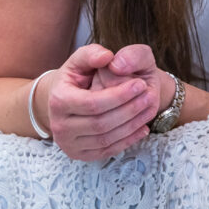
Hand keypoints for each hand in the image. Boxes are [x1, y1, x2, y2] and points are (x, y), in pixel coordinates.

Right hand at [40, 44, 160, 160]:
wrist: (66, 98)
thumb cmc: (79, 76)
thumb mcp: (82, 58)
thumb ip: (93, 53)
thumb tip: (107, 57)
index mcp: (58, 100)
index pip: (93, 104)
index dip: (120, 96)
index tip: (141, 84)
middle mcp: (59, 126)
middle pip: (100, 124)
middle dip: (129, 110)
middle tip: (150, 96)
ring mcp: (68, 144)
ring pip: (105, 139)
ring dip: (132, 126)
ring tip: (149, 110)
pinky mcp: (78, 155)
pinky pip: (106, 152)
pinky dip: (127, 141)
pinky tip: (143, 128)